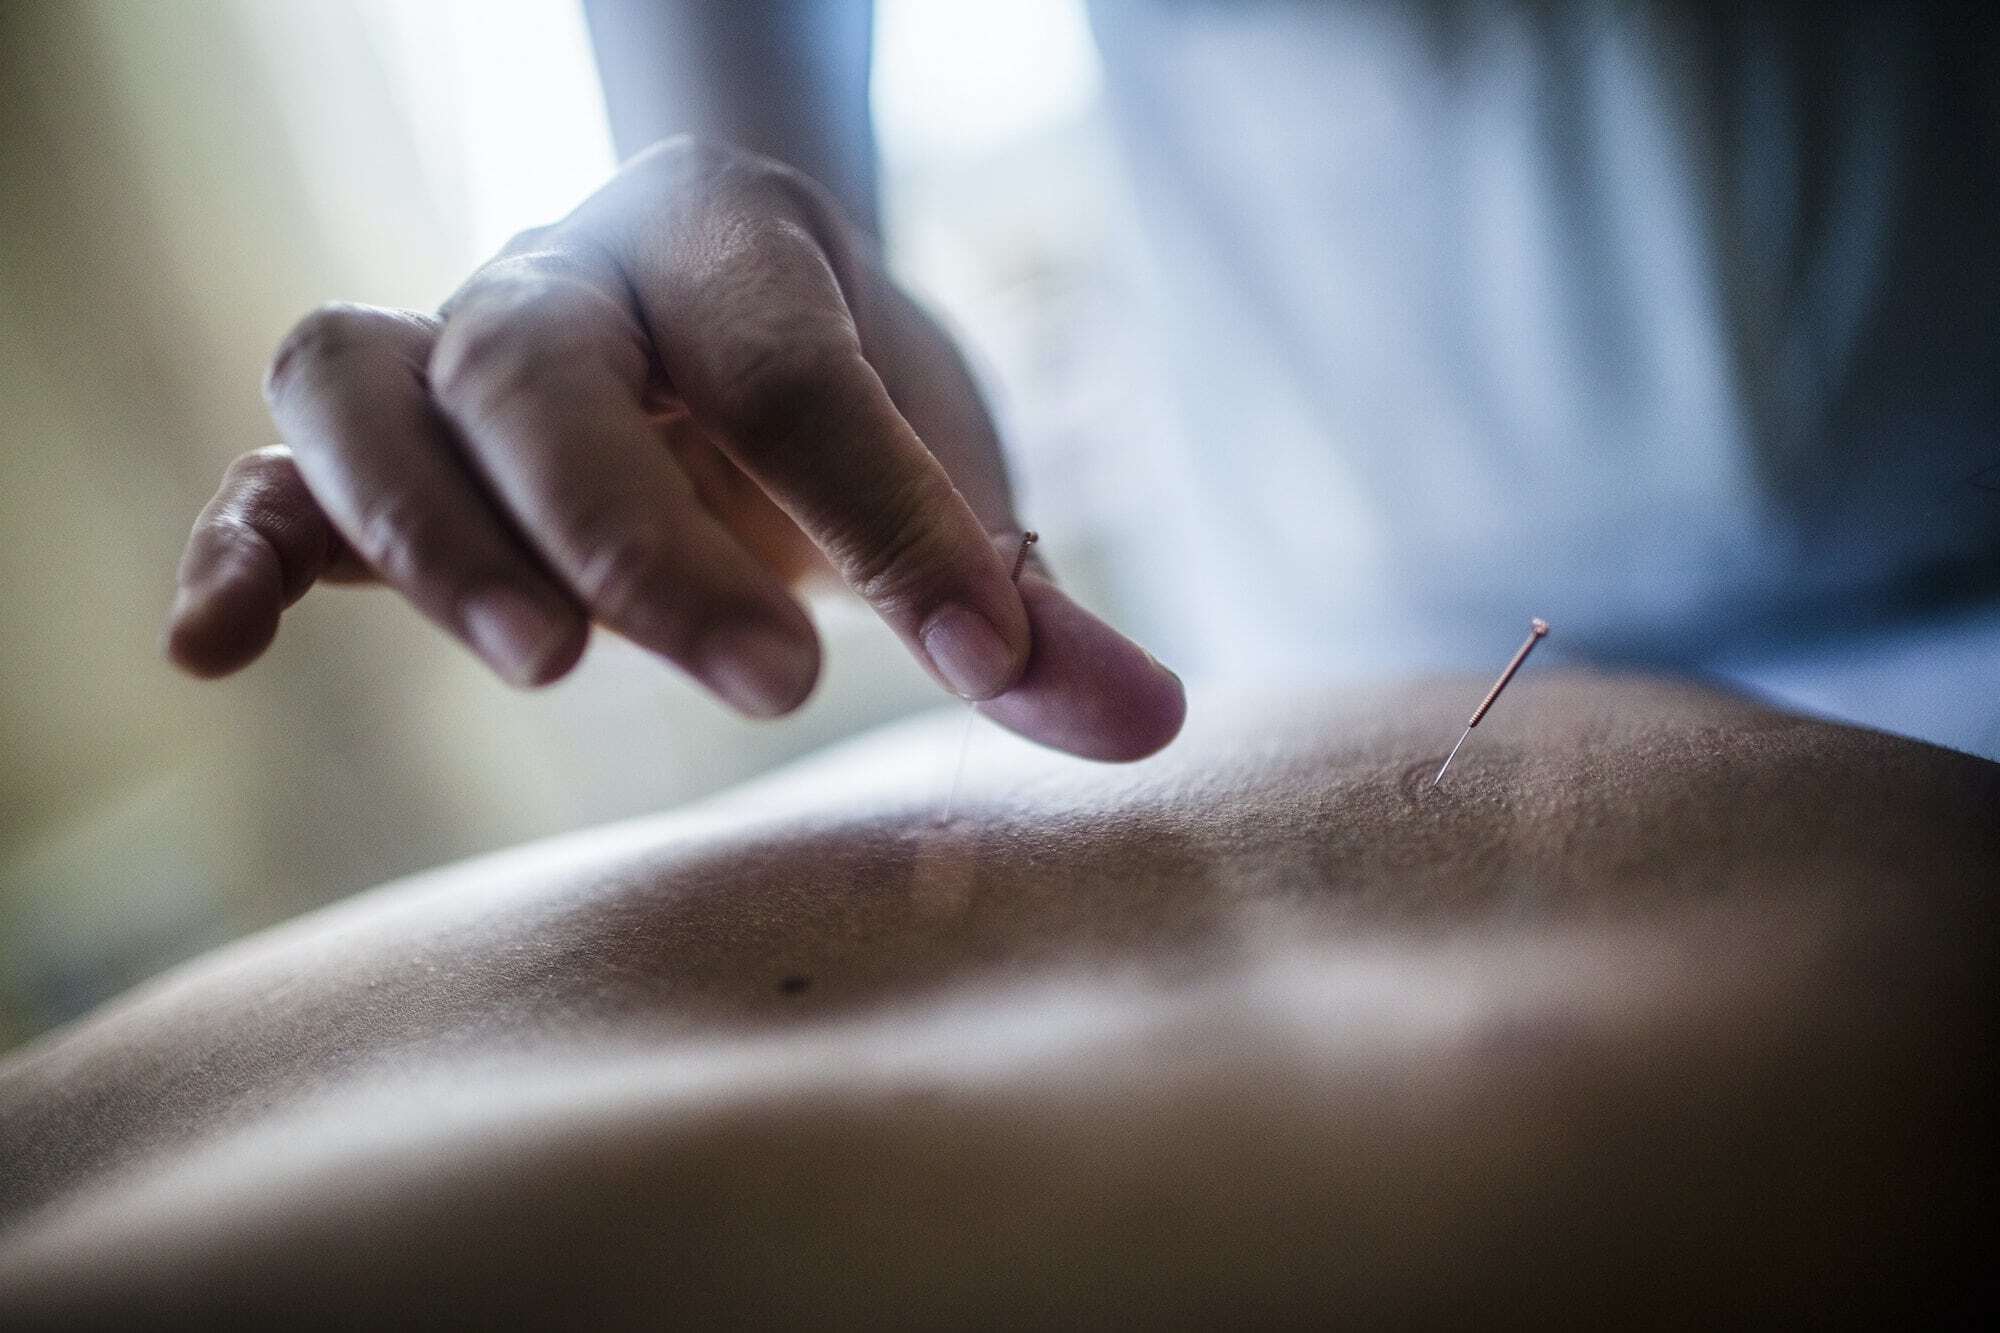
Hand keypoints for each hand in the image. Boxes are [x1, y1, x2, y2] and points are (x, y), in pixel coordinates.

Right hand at [165, 138, 1182, 760]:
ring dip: (430, 529)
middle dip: (643, 534)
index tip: (988, 657)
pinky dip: (239, 542)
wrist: (716, 319)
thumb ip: (1030, 605)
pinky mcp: (377, 446)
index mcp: (732, 246)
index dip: (891, 509)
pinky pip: (269, 468)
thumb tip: (1151, 729)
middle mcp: (570, 277)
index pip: (791, 363)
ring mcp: (451, 350)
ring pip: (366, 383)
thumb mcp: (943, 473)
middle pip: (540, 364)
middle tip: (773, 683)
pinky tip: (216, 644)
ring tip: (544, 665)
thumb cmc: (835, 402)